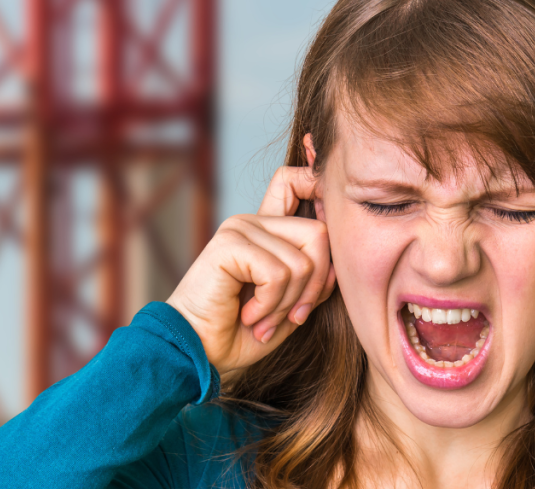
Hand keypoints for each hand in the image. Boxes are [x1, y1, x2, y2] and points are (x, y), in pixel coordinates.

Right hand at [166, 166, 335, 375]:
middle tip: (292, 318)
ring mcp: (241, 229)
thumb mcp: (291, 307)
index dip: (319, 189)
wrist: (198, 354)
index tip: (326, 207)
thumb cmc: (242, 334)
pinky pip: (278, 273)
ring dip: (288, 304)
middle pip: (319, 234)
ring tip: (263, 320)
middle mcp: (255, 222)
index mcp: (270, 230)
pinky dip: (271, 304)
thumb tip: (335, 266)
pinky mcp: (229, 245)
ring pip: (302, 262)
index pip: (297, 181)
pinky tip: (249, 316)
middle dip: (314, 287)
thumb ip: (314, 281)